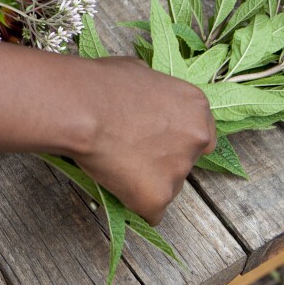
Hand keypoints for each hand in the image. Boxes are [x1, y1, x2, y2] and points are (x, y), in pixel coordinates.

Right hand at [68, 57, 215, 224]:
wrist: (81, 109)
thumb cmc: (102, 84)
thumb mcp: (139, 73)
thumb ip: (154, 95)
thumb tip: (144, 101)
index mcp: (196, 107)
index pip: (202, 135)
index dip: (175, 140)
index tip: (155, 141)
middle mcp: (197, 139)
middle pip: (186, 162)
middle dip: (164, 162)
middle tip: (132, 154)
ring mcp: (179, 171)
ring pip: (166, 187)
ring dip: (146, 182)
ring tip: (114, 165)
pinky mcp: (158, 198)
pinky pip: (149, 211)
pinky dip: (133, 202)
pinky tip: (113, 183)